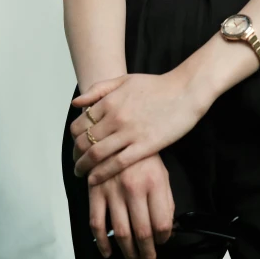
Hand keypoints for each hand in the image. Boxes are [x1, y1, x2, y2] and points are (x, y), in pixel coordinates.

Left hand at [70, 70, 207, 184]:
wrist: (185, 91)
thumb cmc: (157, 86)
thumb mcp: (125, 80)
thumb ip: (99, 89)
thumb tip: (76, 104)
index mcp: (110, 101)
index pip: (80, 124)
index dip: (74, 137)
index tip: (75, 144)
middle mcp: (116, 117)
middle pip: (85, 141)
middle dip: (76, 155)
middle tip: (76, 162)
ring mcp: (129, 133)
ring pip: (96, 154)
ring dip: (84, 166)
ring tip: (81, 172)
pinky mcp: (144, 146)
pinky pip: (116, 163)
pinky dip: (101, 173)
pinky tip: (94, 179)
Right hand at [89, 152, 174, 258]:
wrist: (116, 133)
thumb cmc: (142, 155)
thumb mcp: (162, 172)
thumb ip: (166, 200)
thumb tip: (167, 229)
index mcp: (155, 181)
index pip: (162, 221)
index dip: (164, 238)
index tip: (163, 241)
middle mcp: (134, 188)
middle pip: (142, 232)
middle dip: (147, 253)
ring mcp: (113, 190)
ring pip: (121, 232)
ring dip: (128, 253)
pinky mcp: (95, 191)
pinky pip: (96, 223)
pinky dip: (102, 242)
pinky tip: (108, 251)